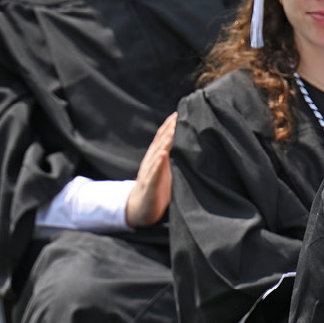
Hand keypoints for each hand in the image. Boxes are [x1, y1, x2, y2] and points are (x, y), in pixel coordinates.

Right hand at [127, 113, 177, 227]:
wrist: (139, 209)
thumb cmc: (155, 190)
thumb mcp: (163, 171)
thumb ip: (169, 157)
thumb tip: (184, 145)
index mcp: (155, 159)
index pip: (161, 139)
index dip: (168, 126)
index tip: (177, 113)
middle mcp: (151, 164)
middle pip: (159, 143)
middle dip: (167, 130)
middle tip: (175, 117)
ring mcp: (149, 175)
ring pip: (157, 155)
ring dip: (164, 142)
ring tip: (171, 131)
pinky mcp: (150, 187)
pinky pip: (154, 174)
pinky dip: (159, 164)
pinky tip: (163, 155)